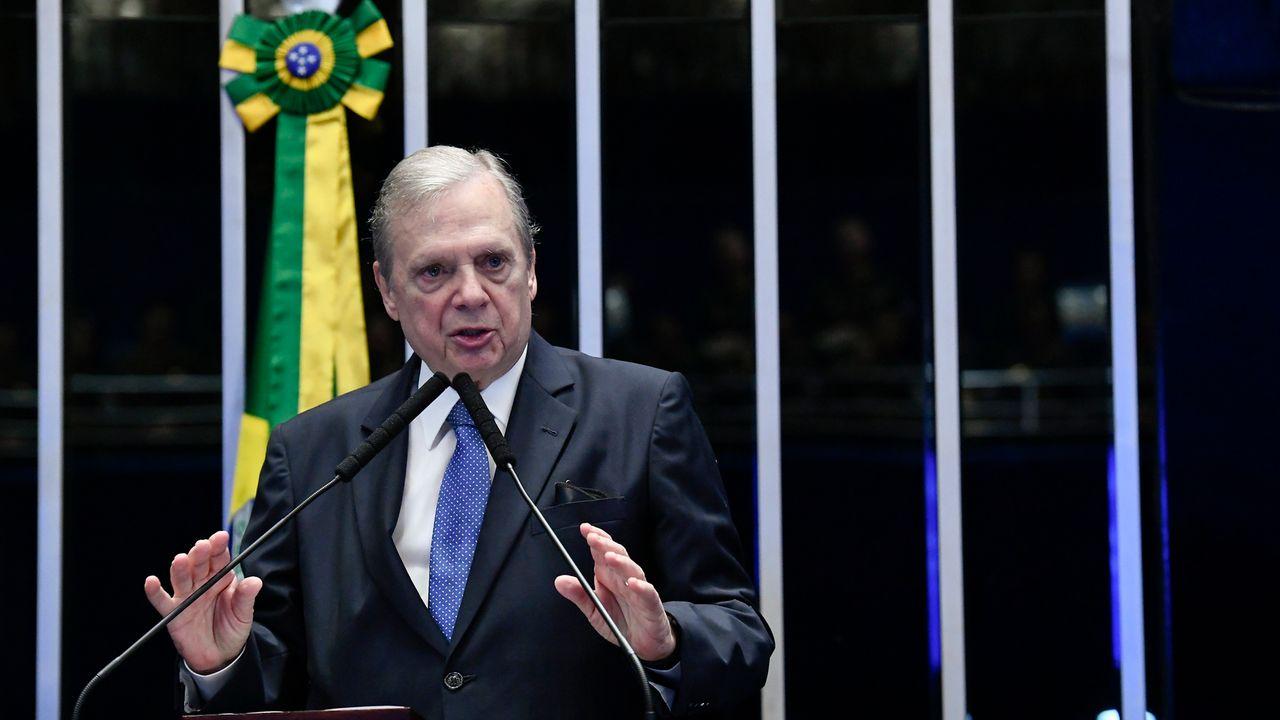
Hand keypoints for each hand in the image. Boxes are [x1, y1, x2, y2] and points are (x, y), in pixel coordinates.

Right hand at [143, 530, 261, 673]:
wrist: (219, 656)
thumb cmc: (232, 630)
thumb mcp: (243, 615)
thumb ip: (246, 598)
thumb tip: (255, 581)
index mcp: (221, 579)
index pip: (219, 560)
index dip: (219, 548)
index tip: (221, 537)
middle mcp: (202, 584)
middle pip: (199, 565)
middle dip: (200, 554)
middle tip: (202, 546)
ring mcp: (186, 597)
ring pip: (181, 578)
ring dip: (180, 568)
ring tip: (180, 560)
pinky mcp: (173, 613)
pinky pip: (162, 601)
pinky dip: (155, 592)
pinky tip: (151, 582)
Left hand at [553, 523, 676, 662]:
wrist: (643, 643)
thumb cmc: (620, 621)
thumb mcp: (594, 610)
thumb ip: (579, 595)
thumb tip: (558, 580)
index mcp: (610, 576)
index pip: (603, 552)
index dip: (596, 539)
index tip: (584, 529)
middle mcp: (624, 579)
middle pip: (617, 556)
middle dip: (605, 546)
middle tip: (593, 538)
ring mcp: (639, 590)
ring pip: (632, 571)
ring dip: (621, 563)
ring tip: (610, 557)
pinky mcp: (651, 605)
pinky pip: (648, 593)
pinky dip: (642, 587)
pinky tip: (633, 583)